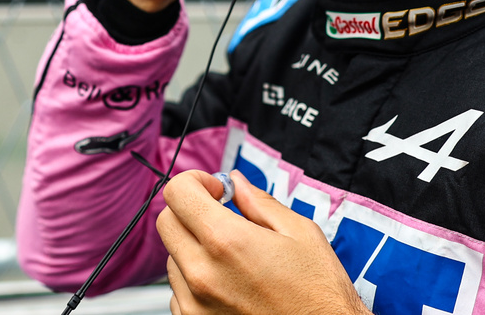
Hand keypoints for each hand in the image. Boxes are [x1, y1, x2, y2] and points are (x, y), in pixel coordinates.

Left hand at [157, 170, 368, 314]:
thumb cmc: (318, 292)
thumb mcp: (300, 233)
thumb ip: (259, 202)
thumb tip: (236, 183)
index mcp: (227, 241)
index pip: (178, 192)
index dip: (196, 181)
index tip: (218, 189)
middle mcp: (202, 274)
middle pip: (167, 222)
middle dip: (191, 210)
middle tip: (222, 214)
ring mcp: (194, 304)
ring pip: (172, 257)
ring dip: (194, 246)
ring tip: (233, 256)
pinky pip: (178, 290)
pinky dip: (196, 279)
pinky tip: (229, 282)